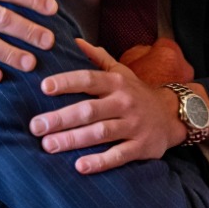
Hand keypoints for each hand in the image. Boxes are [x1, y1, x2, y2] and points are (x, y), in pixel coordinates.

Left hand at [29, 38, 190, 173]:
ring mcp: (133, 125)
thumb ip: (96, 57)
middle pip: (89, 110)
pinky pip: (119, 155)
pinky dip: (100, 161)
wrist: (172, 115)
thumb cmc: (136, 92)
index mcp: (116, 82)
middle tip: (36, 126)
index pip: (88, 79)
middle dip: (60, 118)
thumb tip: (73, 40)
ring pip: (100, 133)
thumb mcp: (120, 71)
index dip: (66, 82)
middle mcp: (124, 102)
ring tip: (48, 145)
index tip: (43, 87)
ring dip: (73, 140)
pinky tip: (79, 167)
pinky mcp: (142, 147)